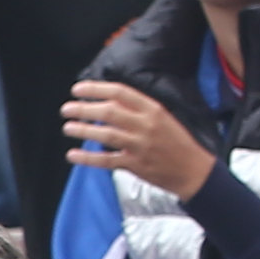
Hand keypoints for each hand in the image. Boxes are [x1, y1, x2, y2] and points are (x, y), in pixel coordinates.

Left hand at [61, 81, 218, 201]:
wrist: (193, 169)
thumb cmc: (176, 141)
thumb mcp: (162, 118)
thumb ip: (138, 110)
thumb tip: (108, 101)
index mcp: (153, 109)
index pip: (120, 93)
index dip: (96, 89)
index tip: (78, 89)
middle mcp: (146, 125)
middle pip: (110, 112)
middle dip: (85, 109)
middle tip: (66, 109)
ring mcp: (140, 146)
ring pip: (106, 135)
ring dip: (83, 130)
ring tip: (68, 127)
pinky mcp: (135, 165)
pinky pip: (106, 161)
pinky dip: (88, 158)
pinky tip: (73, 155)